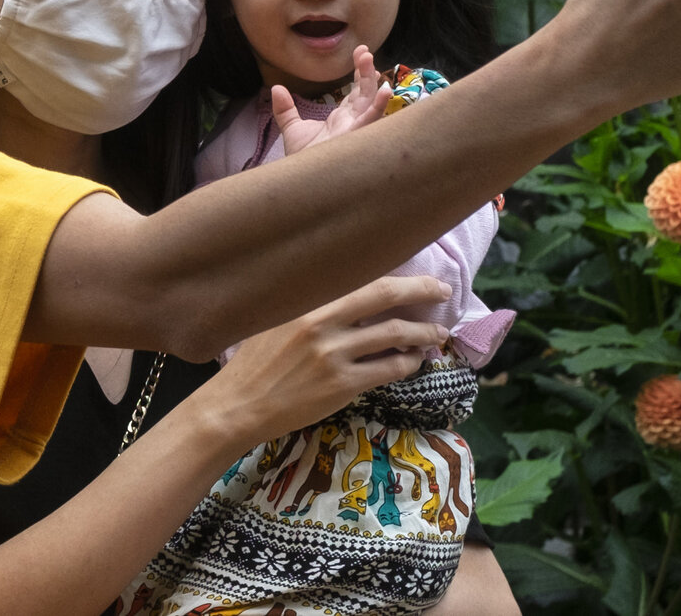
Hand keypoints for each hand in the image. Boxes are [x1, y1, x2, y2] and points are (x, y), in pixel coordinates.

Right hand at [191, 275, 449, 453]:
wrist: (238, 405)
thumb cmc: (254, 362)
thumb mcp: (276, 320)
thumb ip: (312, 306)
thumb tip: (353, 295)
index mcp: (305, 300)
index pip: (360, 277)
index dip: (396, 275)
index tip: (419, 276)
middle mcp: (320, 321)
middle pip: (383, 295)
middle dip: (421, 292)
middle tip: (443, 293)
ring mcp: (333, 354)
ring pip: (393, 335)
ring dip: (422, 333)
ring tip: (437, 334)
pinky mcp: (341, 385)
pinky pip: (387, 370)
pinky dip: (407, 363)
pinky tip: (413, 361)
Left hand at [270, 45, 389, 155]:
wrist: (299, 180)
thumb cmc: (304, 160)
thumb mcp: (293, 129)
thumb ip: (286, 109)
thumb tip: (277, 88)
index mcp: (343, 119)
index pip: (357, 93)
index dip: (360, 74)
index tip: (360, 53)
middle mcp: (354, 123)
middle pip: (366, 93)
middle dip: (367, 72)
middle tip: (364, 51)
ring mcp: (357, 131)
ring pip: (370, 102)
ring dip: (372, 81)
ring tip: (369, 60)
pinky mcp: (356, 139)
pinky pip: (372, 121)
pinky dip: (380, 106)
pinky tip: (385, 91)